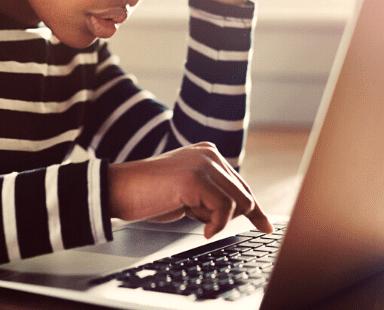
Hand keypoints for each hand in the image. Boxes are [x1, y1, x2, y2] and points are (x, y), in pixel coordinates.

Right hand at [107, 142, 273, 238]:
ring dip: (219, 220)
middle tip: (208, 226)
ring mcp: (204, 164)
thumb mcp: (187, 192)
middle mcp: (210, 154)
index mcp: (208, 153)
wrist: (118, 191)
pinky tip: (203, 230)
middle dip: (232, 218)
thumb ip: (210, 194)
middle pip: (244, 195)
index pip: (241, 184)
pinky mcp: (197, 179)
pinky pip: (225, 209)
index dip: (255, 209)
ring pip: (238, 202)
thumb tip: (238, 211)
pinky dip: (217, 225)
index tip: (265, 226)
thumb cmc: (148, 195)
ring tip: (194, 219)